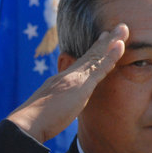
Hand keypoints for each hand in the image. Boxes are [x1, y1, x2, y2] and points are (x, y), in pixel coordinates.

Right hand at [7, 24, 127, 142]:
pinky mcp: (81, 84)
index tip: (101, 41)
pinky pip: (100, 67)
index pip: (79, 65)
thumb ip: (51, 110)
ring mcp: (74, 78)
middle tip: (116, 29)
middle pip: (89, 56)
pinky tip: (120, 45)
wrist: (28, 122)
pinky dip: (111, 55)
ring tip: (123, 29)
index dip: (91, 53)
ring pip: (96, 56)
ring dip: (111, 42)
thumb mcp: (45, 113)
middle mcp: (66, 75)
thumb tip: (50, 117)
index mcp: (59, 82)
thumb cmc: (34, 123)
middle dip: (104, 42)